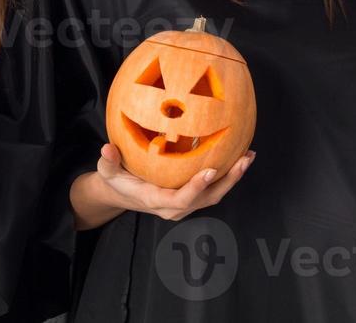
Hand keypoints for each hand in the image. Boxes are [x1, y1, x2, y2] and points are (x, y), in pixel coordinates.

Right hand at [91, 143, 254, 221]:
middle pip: (207, 198)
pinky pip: (213, 189)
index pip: (181, 199)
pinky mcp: (191, 198)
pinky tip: (238, 156)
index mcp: (155, 200)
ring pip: (214, 195)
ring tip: (248, 156)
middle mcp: (174, 207)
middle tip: (244, 159)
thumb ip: (107, 161)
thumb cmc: (115, 180)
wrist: (121, 194)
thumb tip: (106, 148)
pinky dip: (228, 175)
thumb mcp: (107, 171)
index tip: (211, 170)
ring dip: (233, 177)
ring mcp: (184, 205)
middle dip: (228, 181)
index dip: (197, 186)